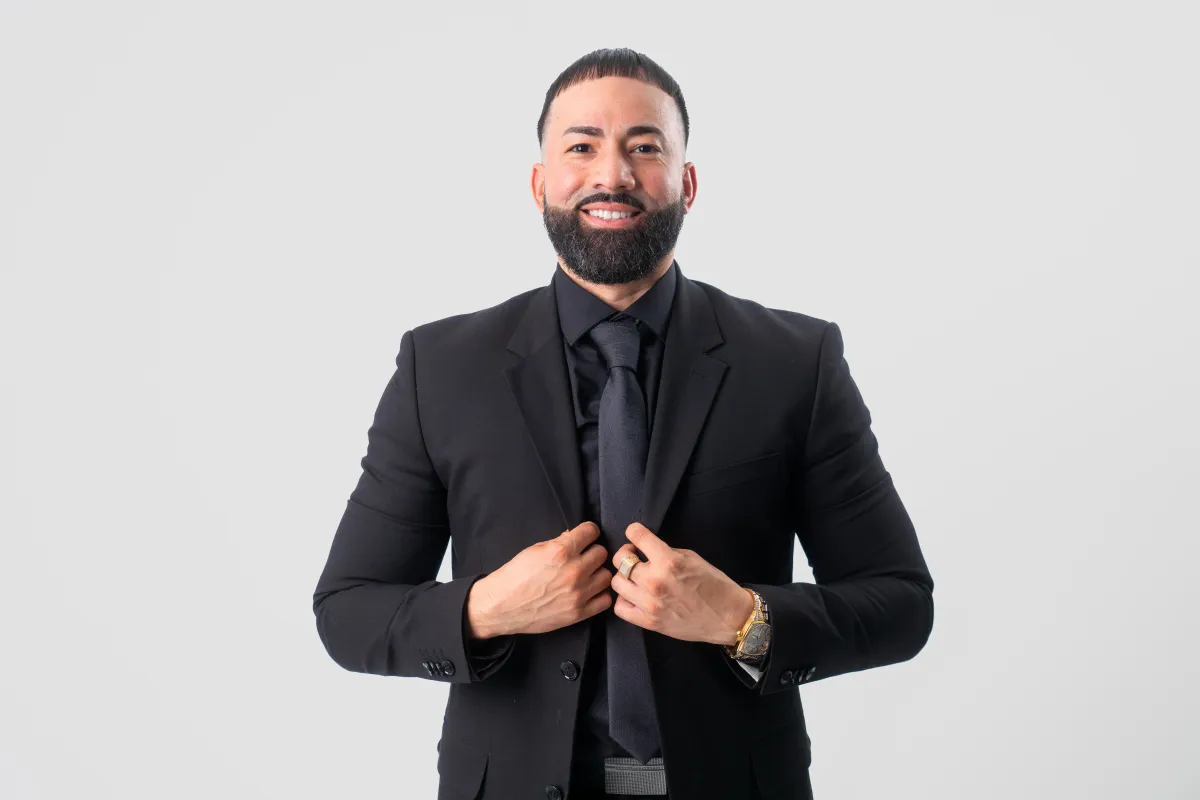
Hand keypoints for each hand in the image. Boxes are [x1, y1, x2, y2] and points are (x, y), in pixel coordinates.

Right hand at [466, 521, 612, 637]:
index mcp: (561, 551)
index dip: (588, 532)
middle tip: (583, 557)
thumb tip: (575, 537)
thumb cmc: (514, 576)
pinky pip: (605, 600)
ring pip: (607, 576)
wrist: (501, 606)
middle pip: (602, 553)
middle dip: (592, 552)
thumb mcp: (535, 550)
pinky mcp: (579, 613)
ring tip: (586, 576)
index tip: (585, 537)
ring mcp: (578, 594)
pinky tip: (589, 592)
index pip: (592, 531)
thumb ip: (559, 542)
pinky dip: (599, 594)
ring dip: (597, 573)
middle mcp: (574, 571)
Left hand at [610, 523, 754, 645]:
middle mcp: (655, 581)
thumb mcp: (692, 558)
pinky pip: (620, 608)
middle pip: (621, 560)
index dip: (634, 531)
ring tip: (634, 578)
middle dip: (626, 554)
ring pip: (617, 583)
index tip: (635, 534)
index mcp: (669, 561)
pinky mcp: (648, 622)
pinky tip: (634, 596)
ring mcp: (649, 603)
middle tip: (635, 556)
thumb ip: (667, 552)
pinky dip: (624, 600)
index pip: (637, 536)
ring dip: (624, 577)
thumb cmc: (714, 585)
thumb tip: (647, 550)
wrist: (727, 617)